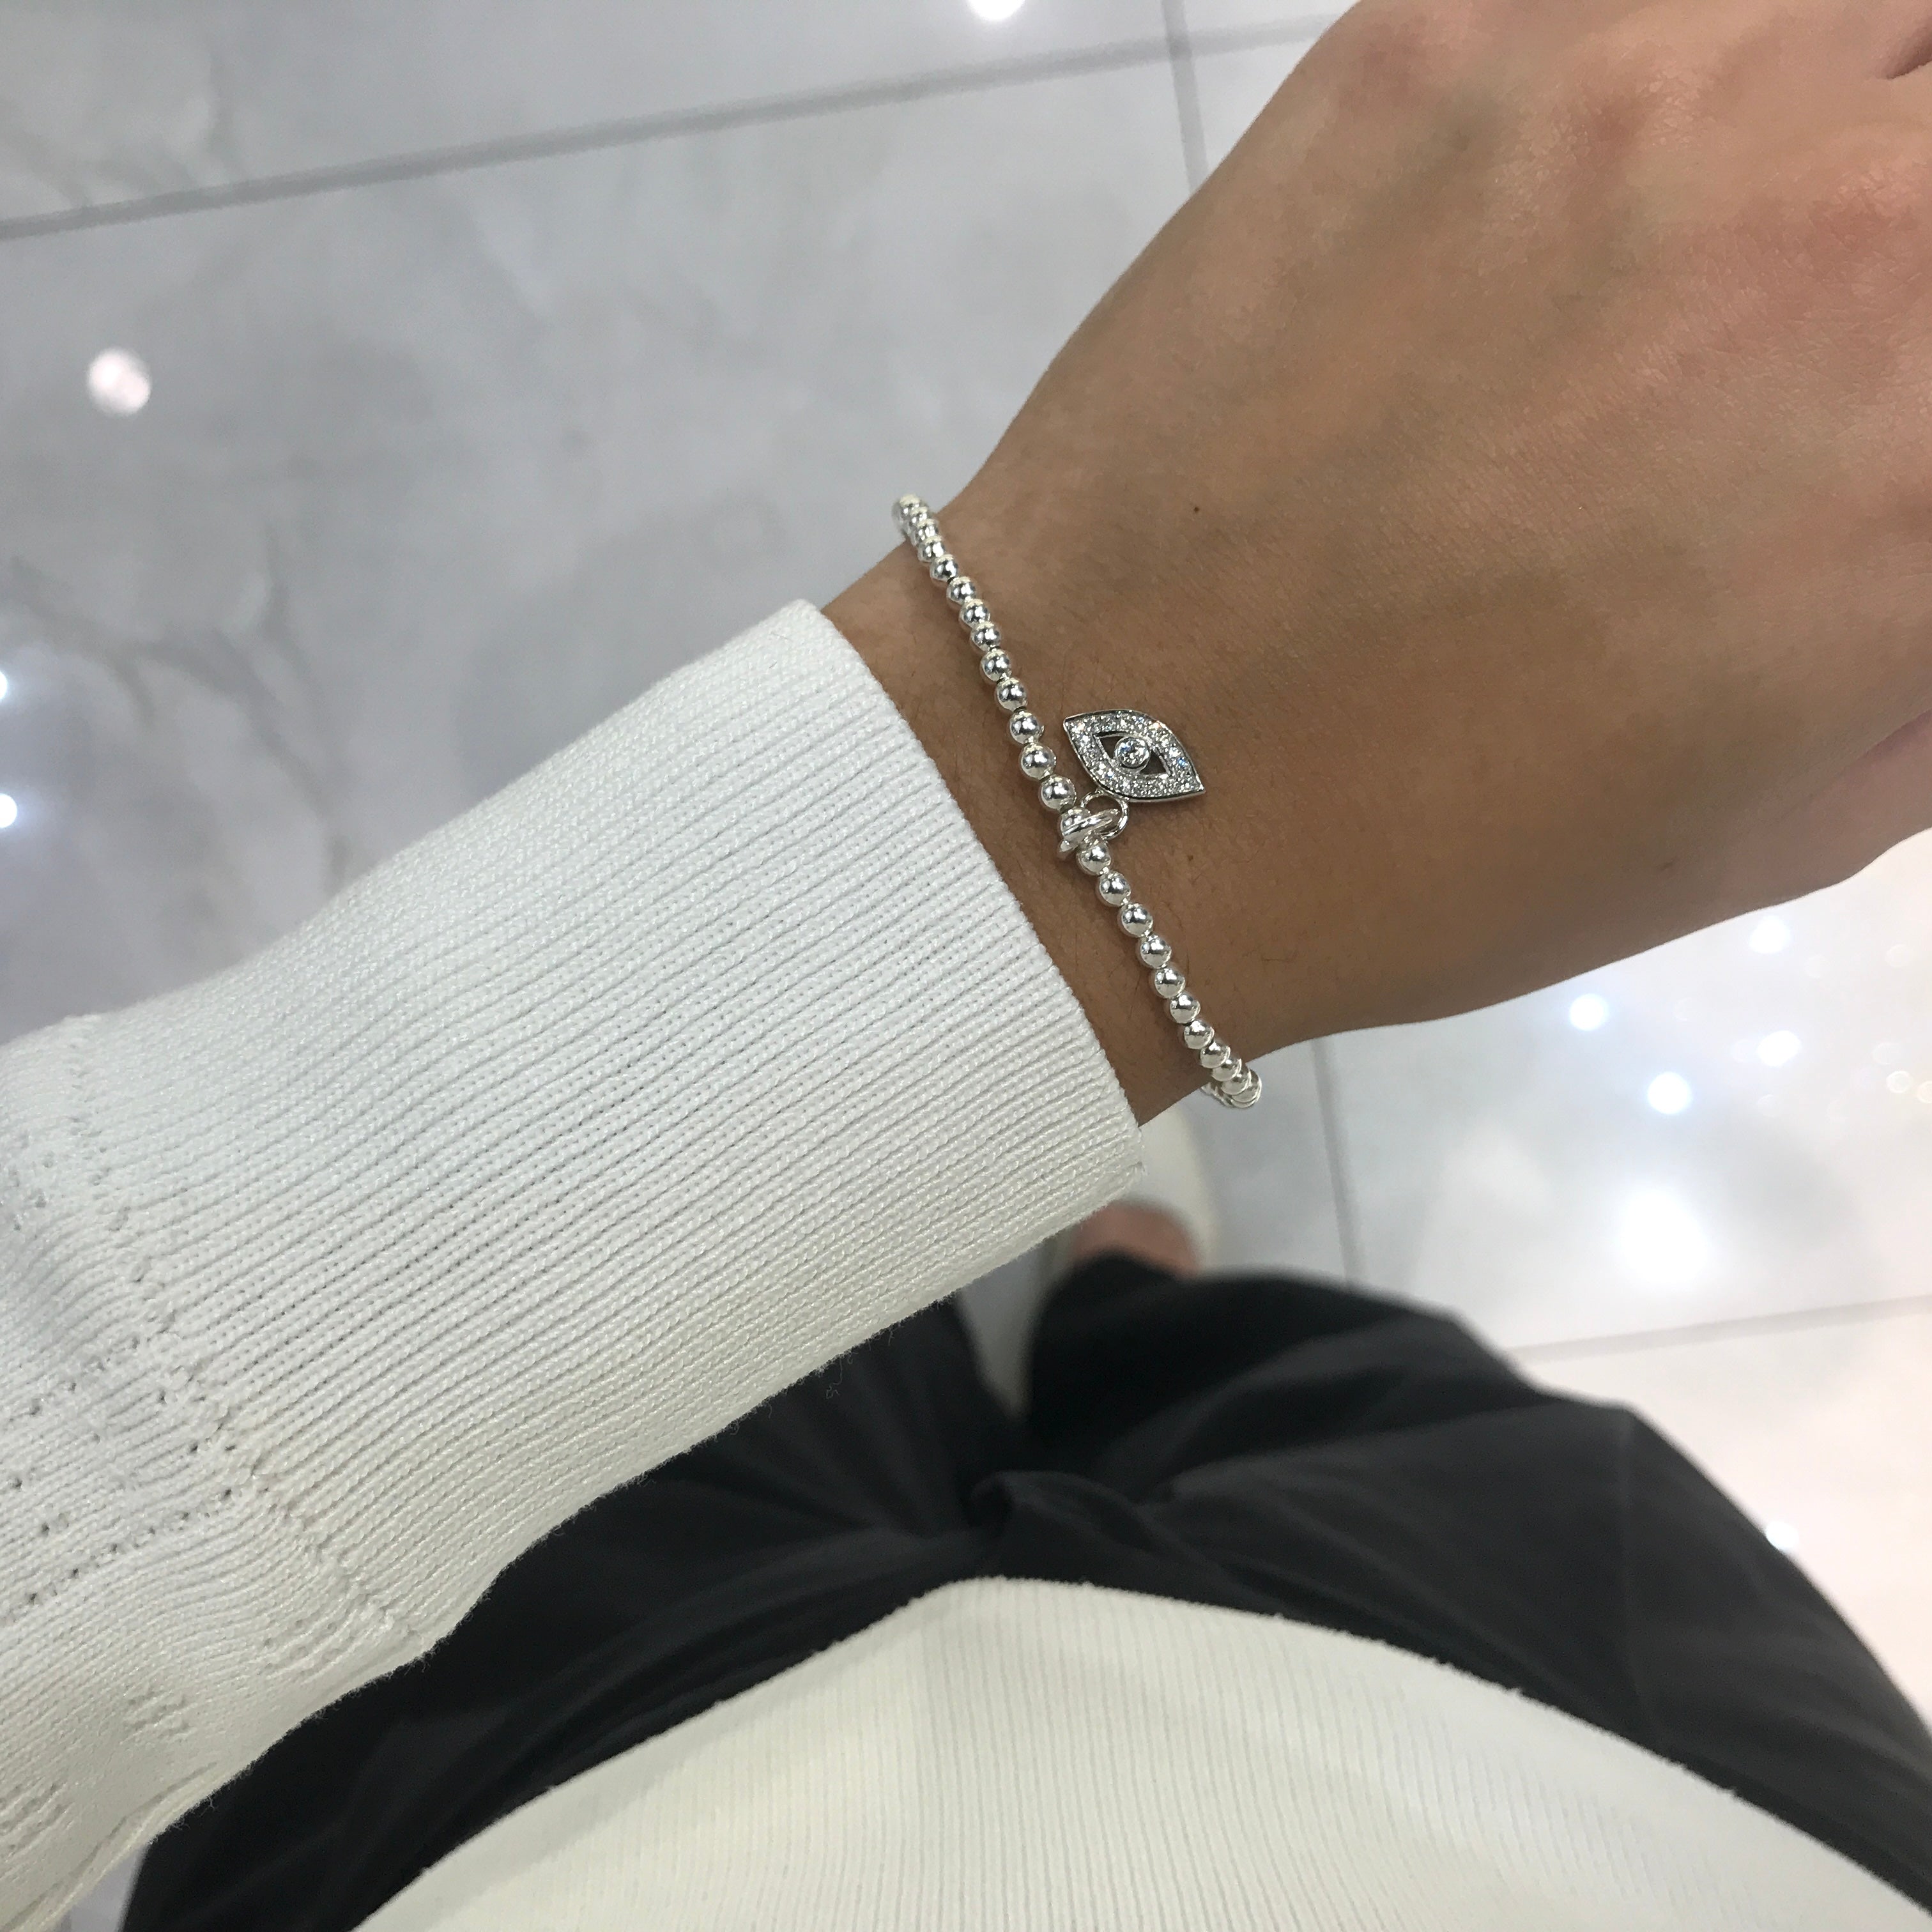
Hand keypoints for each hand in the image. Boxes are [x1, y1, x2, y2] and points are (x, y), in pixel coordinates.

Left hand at [831, 0, 1931, 1117]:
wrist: (1114, 783)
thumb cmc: (1451, 855)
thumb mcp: (1792, 813)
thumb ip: (1927, 627)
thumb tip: (1914, 498)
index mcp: (1930, 456)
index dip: (1914, 378)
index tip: (1867, 416)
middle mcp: (1837, 230)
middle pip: (1929, 133)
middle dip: (1887, 225)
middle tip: (1814, 314)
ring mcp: (1630, 97)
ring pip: (1844, 10)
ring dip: (1824, 99)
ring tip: (1713, 224)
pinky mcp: (1435, 41)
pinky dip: (1648, 62)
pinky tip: (1575, 173)